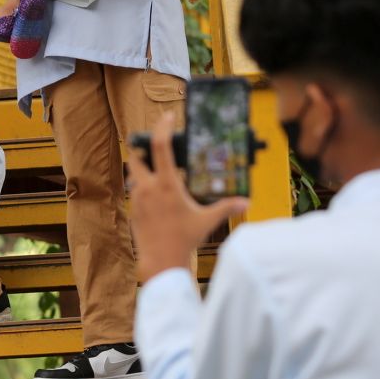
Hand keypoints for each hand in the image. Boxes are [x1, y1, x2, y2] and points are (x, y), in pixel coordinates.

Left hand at [127, 111, 248, 282]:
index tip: (167, 117)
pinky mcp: (133, 209)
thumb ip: (226, 207)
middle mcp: (147, 187)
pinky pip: (135, 191)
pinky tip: (156, 197)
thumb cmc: (184, 240)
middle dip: (142, 149)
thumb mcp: (207, 221)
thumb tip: (246, 202)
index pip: (160, 146)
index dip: (162, 127)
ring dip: (142, 170)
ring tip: (159, 174)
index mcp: (166, 184)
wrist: (161, 262)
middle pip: (136, 156)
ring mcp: (137, 198)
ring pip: (134, 174)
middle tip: (155, 148)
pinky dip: (143, 188)